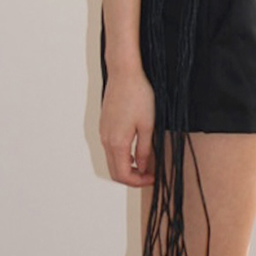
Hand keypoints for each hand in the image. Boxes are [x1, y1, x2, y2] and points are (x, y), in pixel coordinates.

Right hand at [100, 67, 155, 186]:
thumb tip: (143, 168)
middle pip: (114, 171)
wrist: (124, 73)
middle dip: (132, 178)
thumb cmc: (138, 95)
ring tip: (146, 163)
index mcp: (117, 142)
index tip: (153, 178)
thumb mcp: (148, 125)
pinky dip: (122, 156)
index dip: (138, 182)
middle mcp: (106, 140)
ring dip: (127, 167)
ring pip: (112, 160)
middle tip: (150, 175)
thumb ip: (145, 150)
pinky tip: (136, 150)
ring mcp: (103, 132)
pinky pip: (110, 148)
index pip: (123, 175)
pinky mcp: (104, 125)